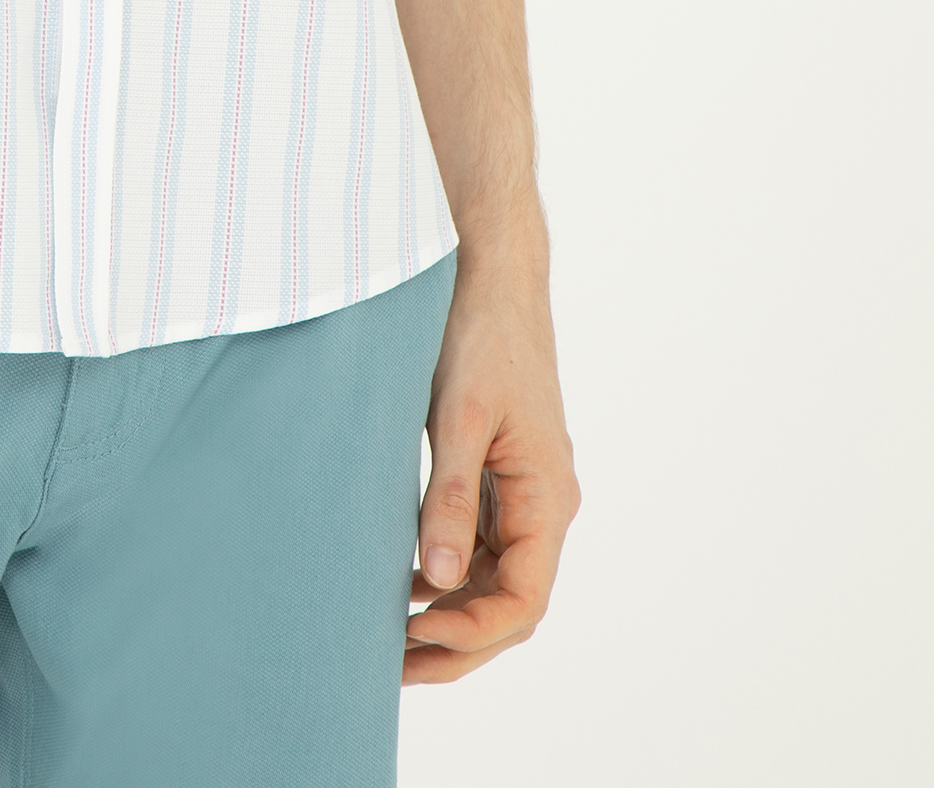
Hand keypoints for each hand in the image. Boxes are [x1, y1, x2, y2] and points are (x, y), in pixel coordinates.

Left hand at [404, 235, 578, 685]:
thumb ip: (450, 497)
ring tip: (386, 638)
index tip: (411, 641)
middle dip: (455, 643)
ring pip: (494, 580)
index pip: (522, 602)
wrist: (488, 267)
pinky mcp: (496, 471)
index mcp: (546, 497)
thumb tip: (439, 580)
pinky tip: (402, 581)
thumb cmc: (480, 330)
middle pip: (509, 604)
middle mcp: (542, 503)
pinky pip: (480, 545)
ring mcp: (520, 490)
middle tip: (387, 666)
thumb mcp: (459, 414)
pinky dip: (446, 574)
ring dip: (449, 615)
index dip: (469, 634)